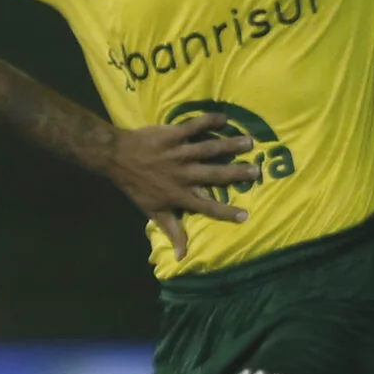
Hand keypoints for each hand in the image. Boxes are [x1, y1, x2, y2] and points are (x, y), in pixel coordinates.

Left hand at [109, 113, 258, 258]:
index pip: (206, 206)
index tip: (246, 215)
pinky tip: (224, 118)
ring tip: (249, 142)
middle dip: (236, 173)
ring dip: (229, 145)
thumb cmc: (137, 186)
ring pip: (208, 149)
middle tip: (256, 171)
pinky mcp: (173, 135)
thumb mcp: (153, 211)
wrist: (116, 157)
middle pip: (213, 175)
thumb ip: (172, 230)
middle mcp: (182, 174)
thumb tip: (182, 256)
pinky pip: (193, 127)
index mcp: (179, 194)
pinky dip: (208, 121)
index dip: (226, 212)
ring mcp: (179, 153)